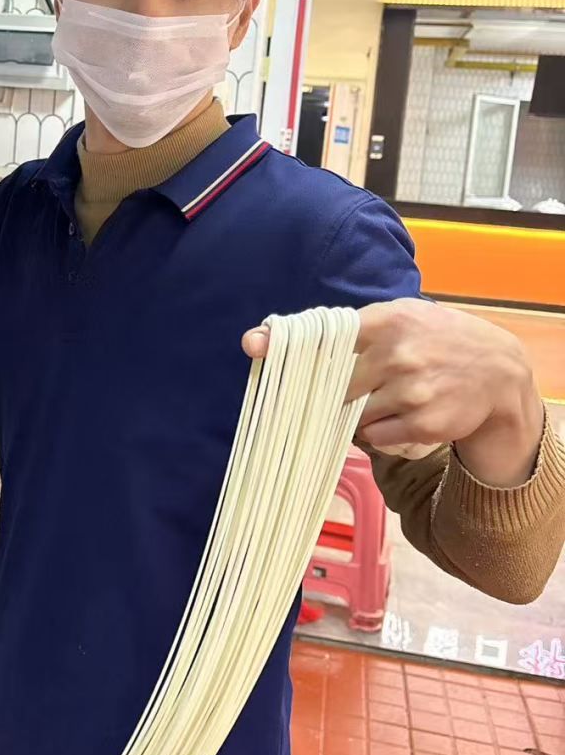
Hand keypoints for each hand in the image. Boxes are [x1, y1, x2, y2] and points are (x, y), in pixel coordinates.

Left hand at [243, 299, 543, 487]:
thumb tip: (278, 335)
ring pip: (354, 414)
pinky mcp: (423, 424)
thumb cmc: (437, 342)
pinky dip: (379, 431)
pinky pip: (375, 436)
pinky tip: (402, 415)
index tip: (253, 346)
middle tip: (338, 392)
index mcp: (390, 321)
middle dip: (329, 392)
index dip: (289, 341)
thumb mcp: (403, 318)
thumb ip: (352, 329)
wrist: (500, 373)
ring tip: (387, 398)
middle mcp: (399, 354)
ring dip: (359, 413)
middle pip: (334, 384)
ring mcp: (412, 391)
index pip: (328, 333)